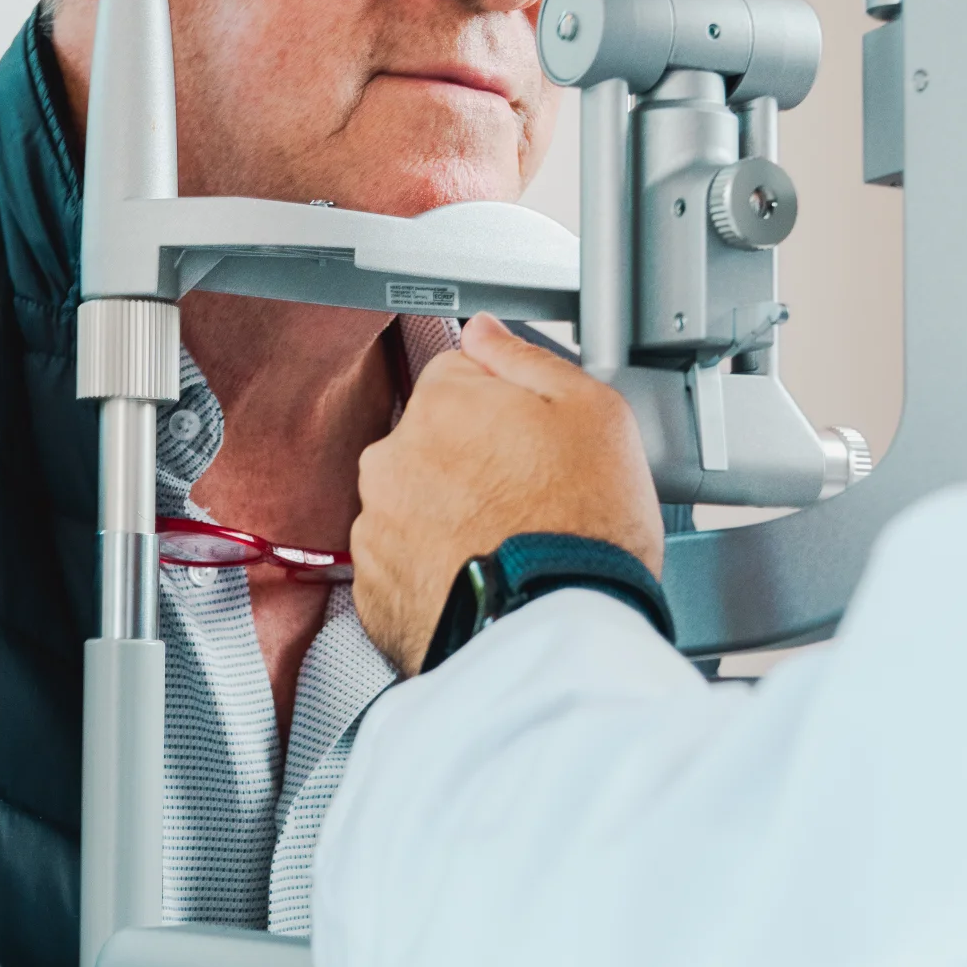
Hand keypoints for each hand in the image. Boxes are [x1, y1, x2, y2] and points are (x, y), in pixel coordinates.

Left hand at [352, 314, 664, 674]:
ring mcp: (376, 528)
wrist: (555, 635)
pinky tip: (482, 582)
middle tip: (530, 504)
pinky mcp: (373, 592)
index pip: (460, 378)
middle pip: (432, 442)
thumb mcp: (594, 412)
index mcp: (441, 403)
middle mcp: (392, 459)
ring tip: (508, 550)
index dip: (505, 410)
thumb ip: (526, 358)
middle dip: (472, 465)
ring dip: (449, 519)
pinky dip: (434, 572)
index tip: (533, 445)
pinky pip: (404, 566)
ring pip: (414, 504)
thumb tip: (483, 330)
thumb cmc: (584, 528)